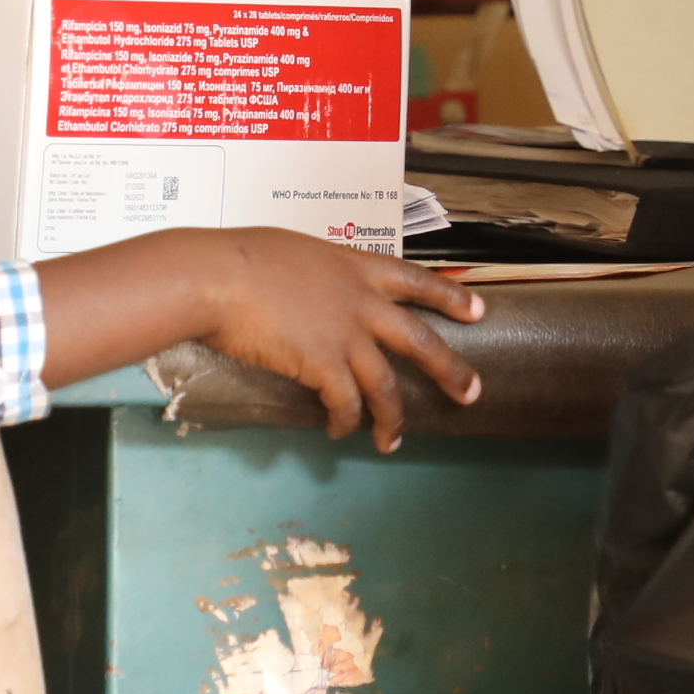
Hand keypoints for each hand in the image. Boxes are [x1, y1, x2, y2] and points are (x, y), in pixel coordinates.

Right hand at [38, 228, 489, 449]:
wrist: (216, 276)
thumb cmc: (240, 258)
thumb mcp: (294, 252)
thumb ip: (316, 273)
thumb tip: (309, 287)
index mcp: (357, 267)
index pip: (417, 281)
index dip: (450, 297)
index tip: (476, 310)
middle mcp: (362, 302)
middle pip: (421, 340)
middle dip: (451, 370)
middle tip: (471, 392)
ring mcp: (346, 335)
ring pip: (387, 386)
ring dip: (394, 419)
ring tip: (394, 441)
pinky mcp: (322, 365)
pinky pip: (345, 404)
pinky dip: (345, 422)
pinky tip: (338, 431)